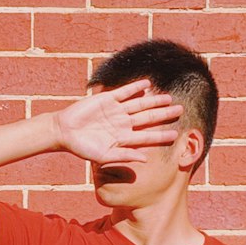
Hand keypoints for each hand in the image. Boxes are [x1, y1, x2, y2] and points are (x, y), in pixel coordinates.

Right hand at [52, 79, 183, 164]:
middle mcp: (123, 123)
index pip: (147, 136)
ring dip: (154, 100)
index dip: (161, 136)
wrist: (64, 132)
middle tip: (181, 110)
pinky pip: (125, 92)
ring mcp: (117, 110)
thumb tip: (145, 160)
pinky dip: (135, 87)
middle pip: (148, 118)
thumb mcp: (104, 156)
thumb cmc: (83, 148)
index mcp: (124, 138)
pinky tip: (147, 84)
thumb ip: (124, 156)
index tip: (176, 135)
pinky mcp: (107, 98)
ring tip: (169, 97)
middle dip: (164, 114)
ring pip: (140, 104)